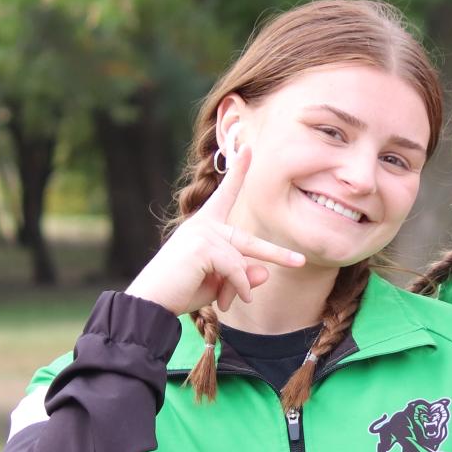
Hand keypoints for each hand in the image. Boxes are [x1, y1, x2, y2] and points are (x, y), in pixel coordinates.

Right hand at [123, 145, 304, 315]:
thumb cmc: (181, 290)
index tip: (248, 149)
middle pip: (249, 241)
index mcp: (204, 225)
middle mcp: (203, 224)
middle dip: (278, 254)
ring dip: (240, 286)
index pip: (225, 195)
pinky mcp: (203, 246)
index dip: (238, 172)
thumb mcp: (218, 284)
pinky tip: (228, 301)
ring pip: (242, 261)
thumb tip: (266, 271)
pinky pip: (236, 268)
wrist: (151, 302)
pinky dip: (238, 287)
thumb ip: (242, 275)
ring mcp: (203, 232)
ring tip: (230, 302)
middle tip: (300, 261)